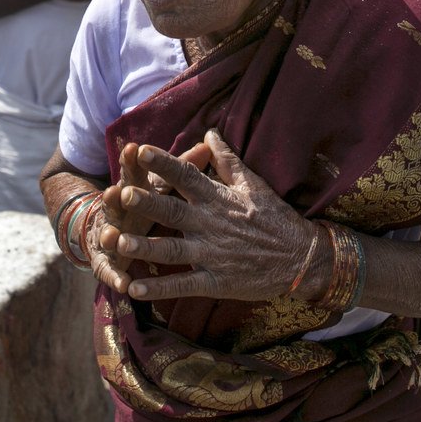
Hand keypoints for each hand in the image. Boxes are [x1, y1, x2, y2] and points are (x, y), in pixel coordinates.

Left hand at [113, 131, 321, 303]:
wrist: (302, 259)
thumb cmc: (277, 218)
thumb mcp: (254, 184)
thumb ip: (227, 160)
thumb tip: (209, 132)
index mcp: (218, 199)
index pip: (187, 176)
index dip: (163, 163)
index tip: (141, 150)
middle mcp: (211, 225)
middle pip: (173, 211)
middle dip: (148, 203)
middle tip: (123, 194)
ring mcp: (213, 255)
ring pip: (172, 250)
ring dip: (144, 247)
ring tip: (118, 243)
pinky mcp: (216, 282)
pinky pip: (184, 285)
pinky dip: (159, 289)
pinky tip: (133, 290)